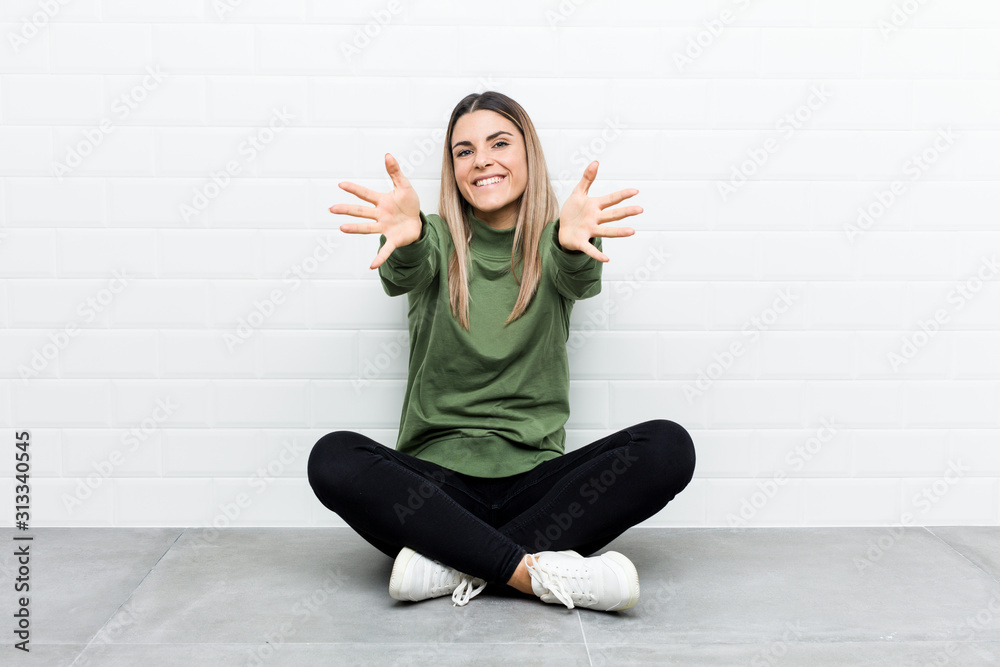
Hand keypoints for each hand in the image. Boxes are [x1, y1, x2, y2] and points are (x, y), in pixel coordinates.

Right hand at [330, 153, 421, 269]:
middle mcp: (379, 215)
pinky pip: (385, 249)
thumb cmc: (408, 204)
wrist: (418, 223)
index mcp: (381, 201)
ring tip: (342, 229)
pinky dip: (379, 257)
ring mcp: (385, 228)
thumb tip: (387, 155)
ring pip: (368, 228)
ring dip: (355, 229)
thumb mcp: (404, 186)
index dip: (354, 189)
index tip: (341, 184)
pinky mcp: (393, 240)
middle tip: (331, 209)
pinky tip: (372, 266)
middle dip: (346, 210)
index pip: (365, 194)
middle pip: (360, 211)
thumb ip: (395, 172)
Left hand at [558, 160, 640, 262]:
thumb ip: (587, 178)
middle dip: (626, 212)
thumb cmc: (573, 211)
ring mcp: (589, 231)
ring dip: (618, 232)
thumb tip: (596, 161)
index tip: (635, 190)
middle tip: (640, 209)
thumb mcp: (578, 193)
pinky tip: (606, 259)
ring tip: (632, 232)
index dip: (622, 194)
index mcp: (595, 206)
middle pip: (612, 215)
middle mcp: (595, 219)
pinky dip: (597, 254)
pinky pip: (590, 249)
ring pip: (606, 231)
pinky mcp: (581, 242)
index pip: (611, 199)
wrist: (562, 229)